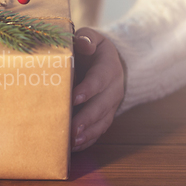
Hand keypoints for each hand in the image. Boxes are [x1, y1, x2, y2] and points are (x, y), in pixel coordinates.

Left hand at [71, 27, 124, 151]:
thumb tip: (83, 43)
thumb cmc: (91, 49)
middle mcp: (113, 88)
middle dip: (87, 118)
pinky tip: (74, 148)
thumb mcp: (91, 38)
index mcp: (108, 68)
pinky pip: (100, 130)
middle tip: (72, 129)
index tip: (74, 97)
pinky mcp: (106, 115)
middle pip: (102, 105)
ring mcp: (111, 104)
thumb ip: (85, 38)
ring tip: (73, 141)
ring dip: (88, 133)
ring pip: (103, 121)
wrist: (106, 61)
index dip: (88, 89)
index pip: (99, 80)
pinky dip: (89, 140)